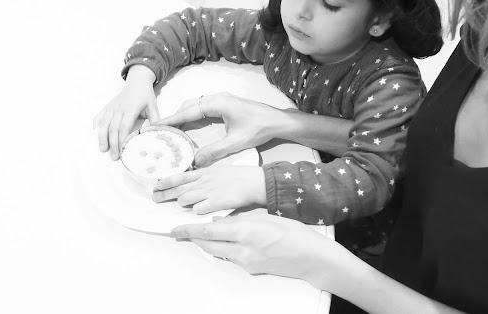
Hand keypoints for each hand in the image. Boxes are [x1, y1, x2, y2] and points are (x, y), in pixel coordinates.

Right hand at [93, 65, 159, 159]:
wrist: (137, 81)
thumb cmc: (146, 95)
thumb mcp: (153, 107)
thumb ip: (155, 120)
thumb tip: (157, 135)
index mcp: (131, 109)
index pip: (124, 126)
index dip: (122, 139)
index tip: (123, 151)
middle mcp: (119, 108)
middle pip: (112, 128)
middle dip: (112, 144)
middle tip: (114, 157)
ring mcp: (111, 107)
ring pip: (103, 124)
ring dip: (102, 138)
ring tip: (102, 150)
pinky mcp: (107, 107)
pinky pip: (99, 117)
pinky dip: (96, 128)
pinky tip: (95, 137)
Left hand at [152, 165, 265, 212]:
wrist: (254, 181)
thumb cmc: (239, 176)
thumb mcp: (219, 170)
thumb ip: (205, 175)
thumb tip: (194, 180)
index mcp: (205, 172)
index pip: (180, 175)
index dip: (166, 181)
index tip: (156, 185)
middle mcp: (204, 181)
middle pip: (179, 188)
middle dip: (164, 194)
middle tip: (155, 199)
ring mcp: (209, 191)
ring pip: (186, 198)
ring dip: (181, 203)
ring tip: (178, 206)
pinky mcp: (216, 202)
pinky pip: (199, 209)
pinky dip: (196, 211)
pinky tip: (197, 211)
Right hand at [155, 92, 285, 166]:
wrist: (277, 121)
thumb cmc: (260, 128)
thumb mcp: (236, 142)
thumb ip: (215, 151)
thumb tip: (196, 160)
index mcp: (218, 103)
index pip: (189, 111)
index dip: (172, 119)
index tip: (157, 125)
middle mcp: (218, 98)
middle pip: (189, 105)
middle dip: (174, 117)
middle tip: (160, 130)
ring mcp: (221, 99)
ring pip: (195, 105)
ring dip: (183, 115)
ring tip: (171, 129)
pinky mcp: (225, 104)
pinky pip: (203, 107)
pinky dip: (192, 115)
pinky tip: (188, 126)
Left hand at [171, 213, 335, 283]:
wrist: (312, 258)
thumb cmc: (295, 233)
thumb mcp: (266, 217)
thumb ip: (240, 219)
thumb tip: (219, 221)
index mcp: (247, 231)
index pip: (209, 232)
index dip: (189, 231)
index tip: (175, 229)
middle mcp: (243, 249)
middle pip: (208, 246)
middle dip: (193, 239)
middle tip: (181, 232)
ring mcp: (247, 262)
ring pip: (218, 252)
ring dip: (209, 244)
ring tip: (203, 234)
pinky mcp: (251, 270)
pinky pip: (231, 257)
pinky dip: (225, 248)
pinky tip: (229, 241)